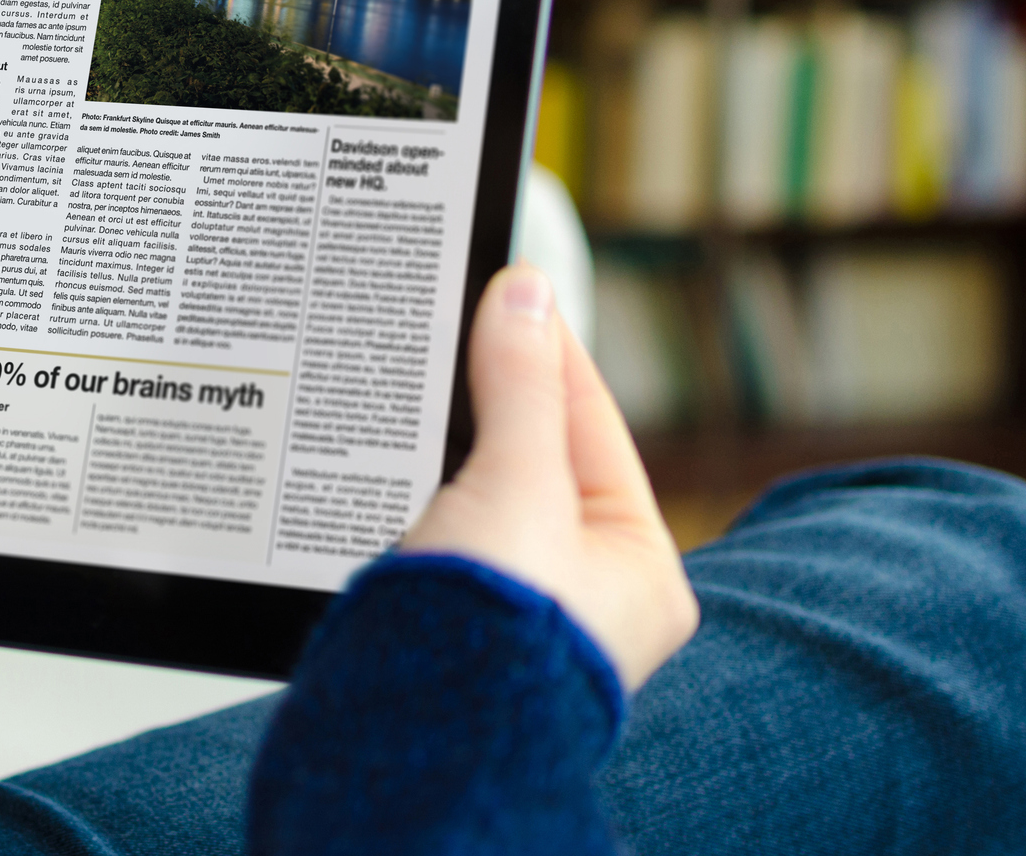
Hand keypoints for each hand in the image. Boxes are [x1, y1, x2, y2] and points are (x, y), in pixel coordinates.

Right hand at [401, 264, 697, 692]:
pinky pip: (442, 531)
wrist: (411, 734)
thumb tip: (524, 293)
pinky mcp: (453, 623)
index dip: (544, 350)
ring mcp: (518, 613)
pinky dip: (418, 492)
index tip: (506, 290)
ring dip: (450, 448)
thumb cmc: (491, 631)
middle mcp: (588, 597)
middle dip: (491, 401)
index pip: (592, 425)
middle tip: (450, 328)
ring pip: (485, 494)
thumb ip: (520, 384)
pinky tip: (384, 462)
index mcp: (640, 570)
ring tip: (413, 387)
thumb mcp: (516, 482)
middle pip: (537, 459)